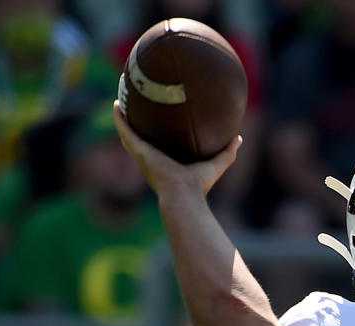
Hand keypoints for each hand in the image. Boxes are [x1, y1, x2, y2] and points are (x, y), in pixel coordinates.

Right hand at [111, 101, 240, 197]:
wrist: (185, 193)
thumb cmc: (199, 185)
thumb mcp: (216, 165)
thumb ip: (227, 152)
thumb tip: (238, 138)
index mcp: (165, 164)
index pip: (157, 149)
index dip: (153, 138)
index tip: (154, 124)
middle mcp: (150, 160)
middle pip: (138, 141)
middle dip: (134, 126)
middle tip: (132, 109)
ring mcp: (142, 156)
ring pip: (128, 135)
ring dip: (122, 119)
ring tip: (119, 102)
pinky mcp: (139, 151)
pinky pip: (125, 132)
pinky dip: (119, 119)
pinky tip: (116, 104)